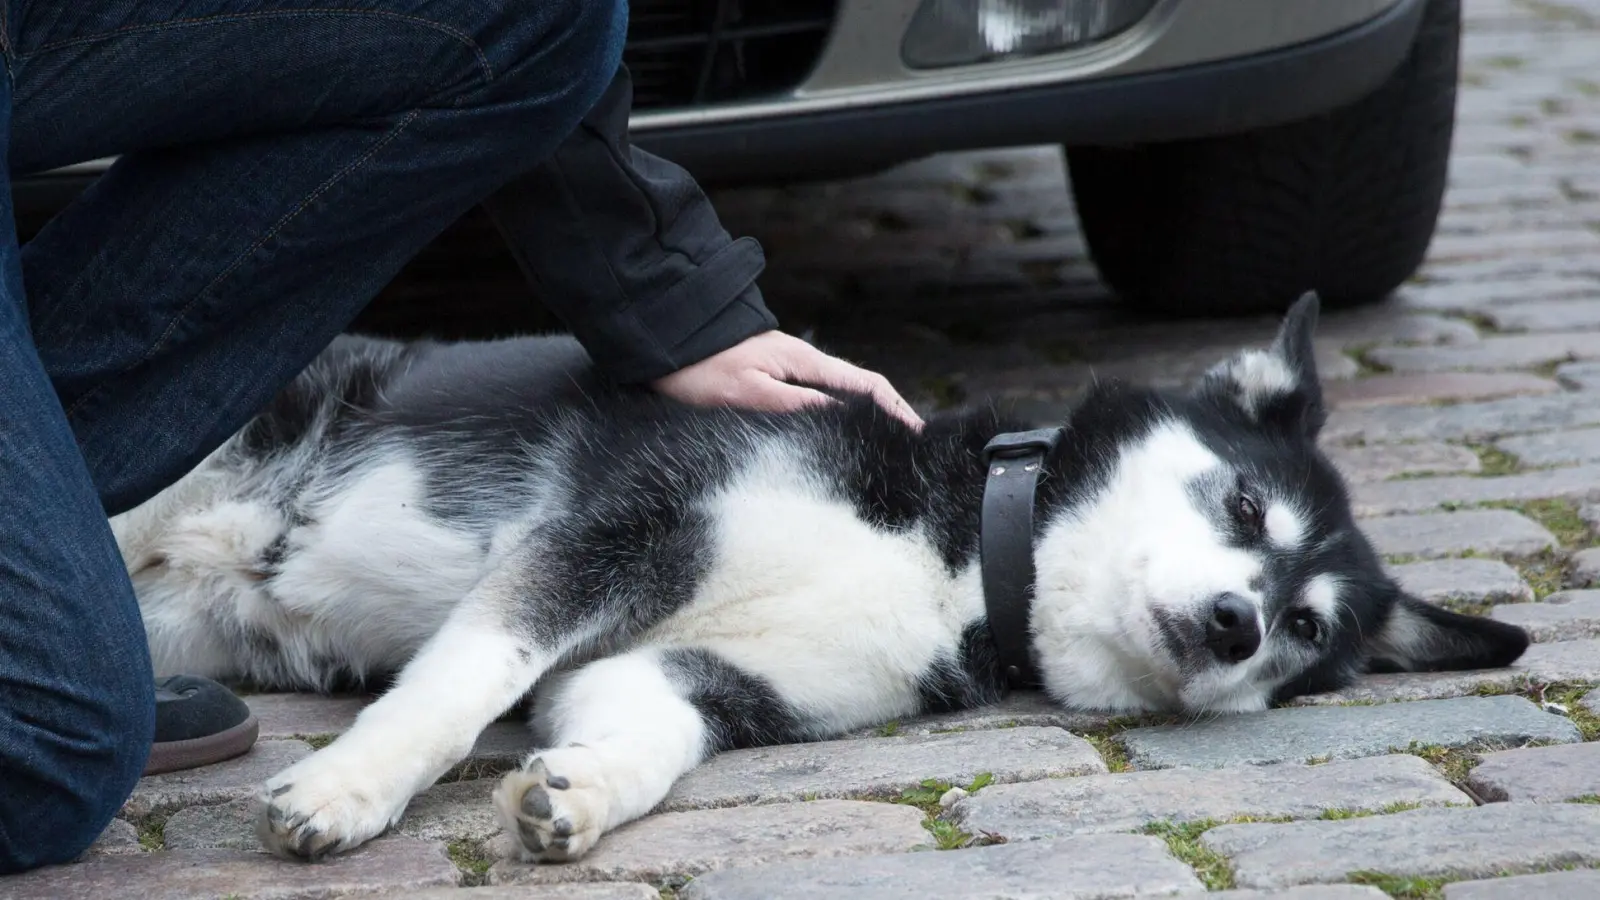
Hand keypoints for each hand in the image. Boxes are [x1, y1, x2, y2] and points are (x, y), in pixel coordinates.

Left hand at [650, 331, 923, 429]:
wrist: (668, 339)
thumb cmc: (701, 368)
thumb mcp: (745, 391)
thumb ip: (792, 403)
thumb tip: (838, 416)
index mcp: (804, 363)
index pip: (865, 384)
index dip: (894, 407)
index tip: (915, 432)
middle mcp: (804, 362)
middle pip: (861, 387)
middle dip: (890, 412)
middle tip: (909, 445)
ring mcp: (792, 368)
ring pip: (842, 391)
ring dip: (868, 413)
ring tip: (884, 442)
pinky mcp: (777, 376)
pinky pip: (822, 395)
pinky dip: (842, 411)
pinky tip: (841, 430)